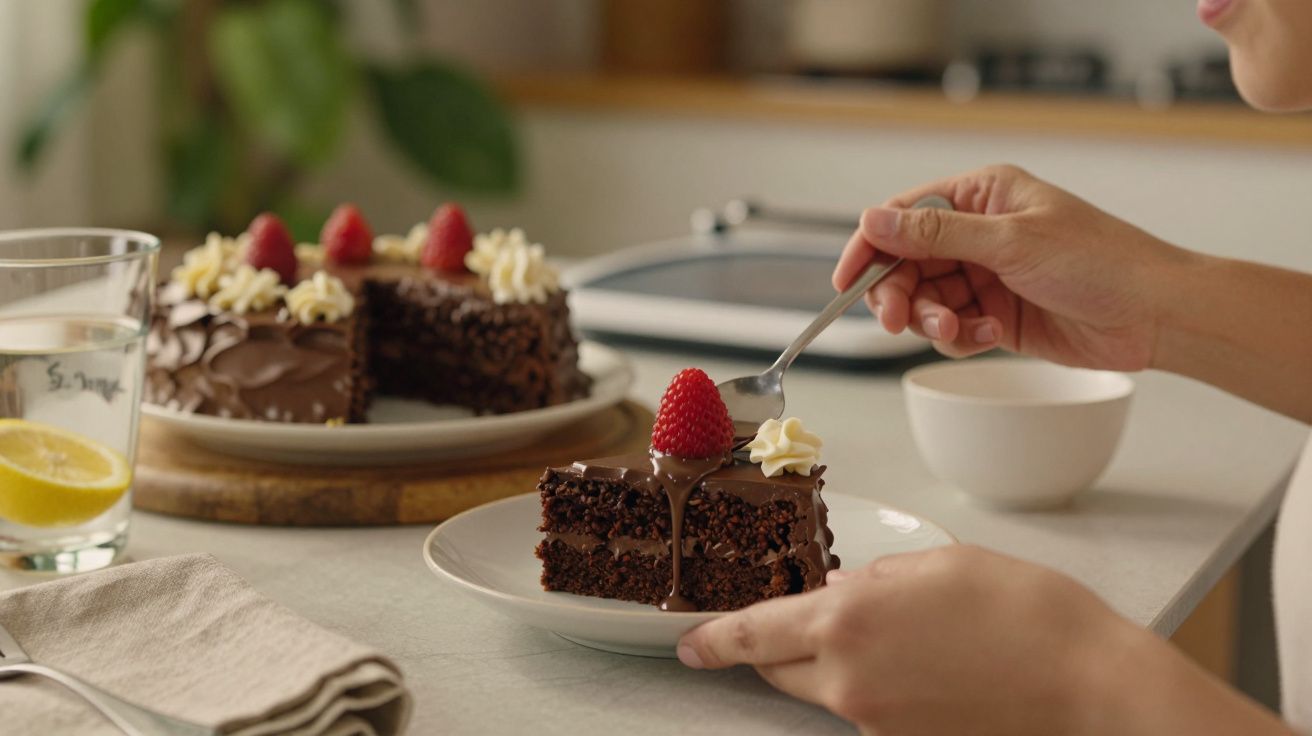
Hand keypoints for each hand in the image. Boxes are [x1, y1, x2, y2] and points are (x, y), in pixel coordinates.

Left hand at [678, 545, 1132, 734]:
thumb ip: (875, 578)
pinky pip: (863, 712)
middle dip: (769, 648)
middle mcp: (848, 680)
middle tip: (785, 623)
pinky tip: (914, 666)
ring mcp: (875, 722)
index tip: (688, 644)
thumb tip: (848, 590)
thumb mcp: (939, 564)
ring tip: (881, 637)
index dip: (713, 639)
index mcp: (847, 620)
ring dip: (826, 666)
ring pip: (821, 692)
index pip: (753, 634)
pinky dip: (868, 688)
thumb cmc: (1025, 613)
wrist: (1089, 688)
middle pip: (776, 670)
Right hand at [833, 165, 1192, 369]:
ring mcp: (987, 275)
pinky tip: (991, 336)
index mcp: (982, 195)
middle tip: (899, 323)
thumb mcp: (1010, 241)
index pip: (903, 215)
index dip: (869, 247)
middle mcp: (979, 231)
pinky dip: (961, 337)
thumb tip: (872, 219)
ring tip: (958, 333)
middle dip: (899, 294)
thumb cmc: (1100, 262)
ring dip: (932, 321)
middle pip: (906, 263)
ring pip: (926, 300)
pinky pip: (953, 328)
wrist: (1155, 315)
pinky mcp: (996, 315)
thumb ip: (935, 233)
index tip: (845, 281)